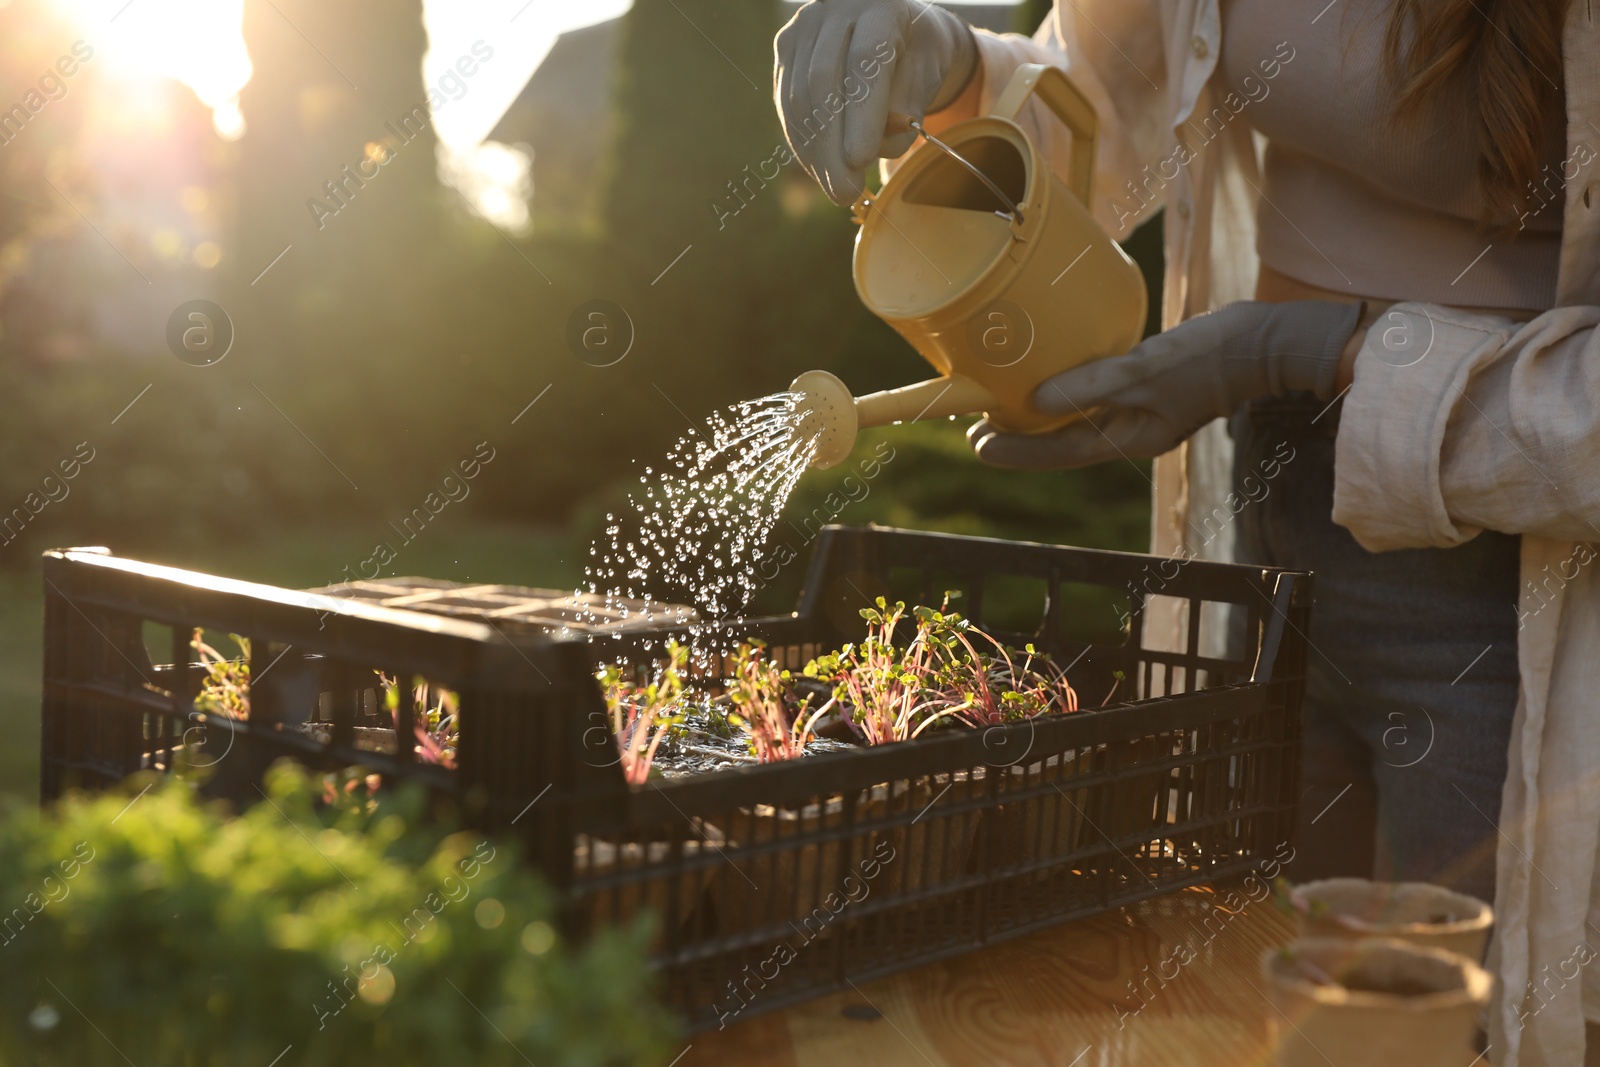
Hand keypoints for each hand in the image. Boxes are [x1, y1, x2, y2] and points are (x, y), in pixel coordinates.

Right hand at [775, 0, 977, 205]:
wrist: (894, 30)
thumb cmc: (916, 59)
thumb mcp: (925, 82)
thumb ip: (903, 115)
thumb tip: (861, 157)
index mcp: (882, 6)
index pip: (865, 61)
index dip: (861, 114)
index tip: (861, 161)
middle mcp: (835, 7)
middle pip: (823, 80)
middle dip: (832, 145)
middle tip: (846, 192)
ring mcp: (804, 26)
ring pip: (799, 95)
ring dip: (814, 152)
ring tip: (836, 188)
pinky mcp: (786, 48)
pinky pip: (787, 102)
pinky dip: (803, 142)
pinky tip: (820, 170)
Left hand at [968, 300, 1363, 468]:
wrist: (1268, 339)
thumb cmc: (1211, 356)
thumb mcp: (1145, 369)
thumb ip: (1090, 383)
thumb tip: (1035, 399)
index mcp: (1130, 438)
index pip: (1059, 451)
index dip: (1015, 449)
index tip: (975, 443)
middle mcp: (1131, 430)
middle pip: (1061, 439)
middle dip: (1019, 434)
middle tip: (973, 427)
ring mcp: (1140, 409)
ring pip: (1076, 417)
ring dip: (1038, 413)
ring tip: (999, 403)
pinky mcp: (1146, 384)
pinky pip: (1095, 393)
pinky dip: (1067, 388)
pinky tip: (1048, 373)